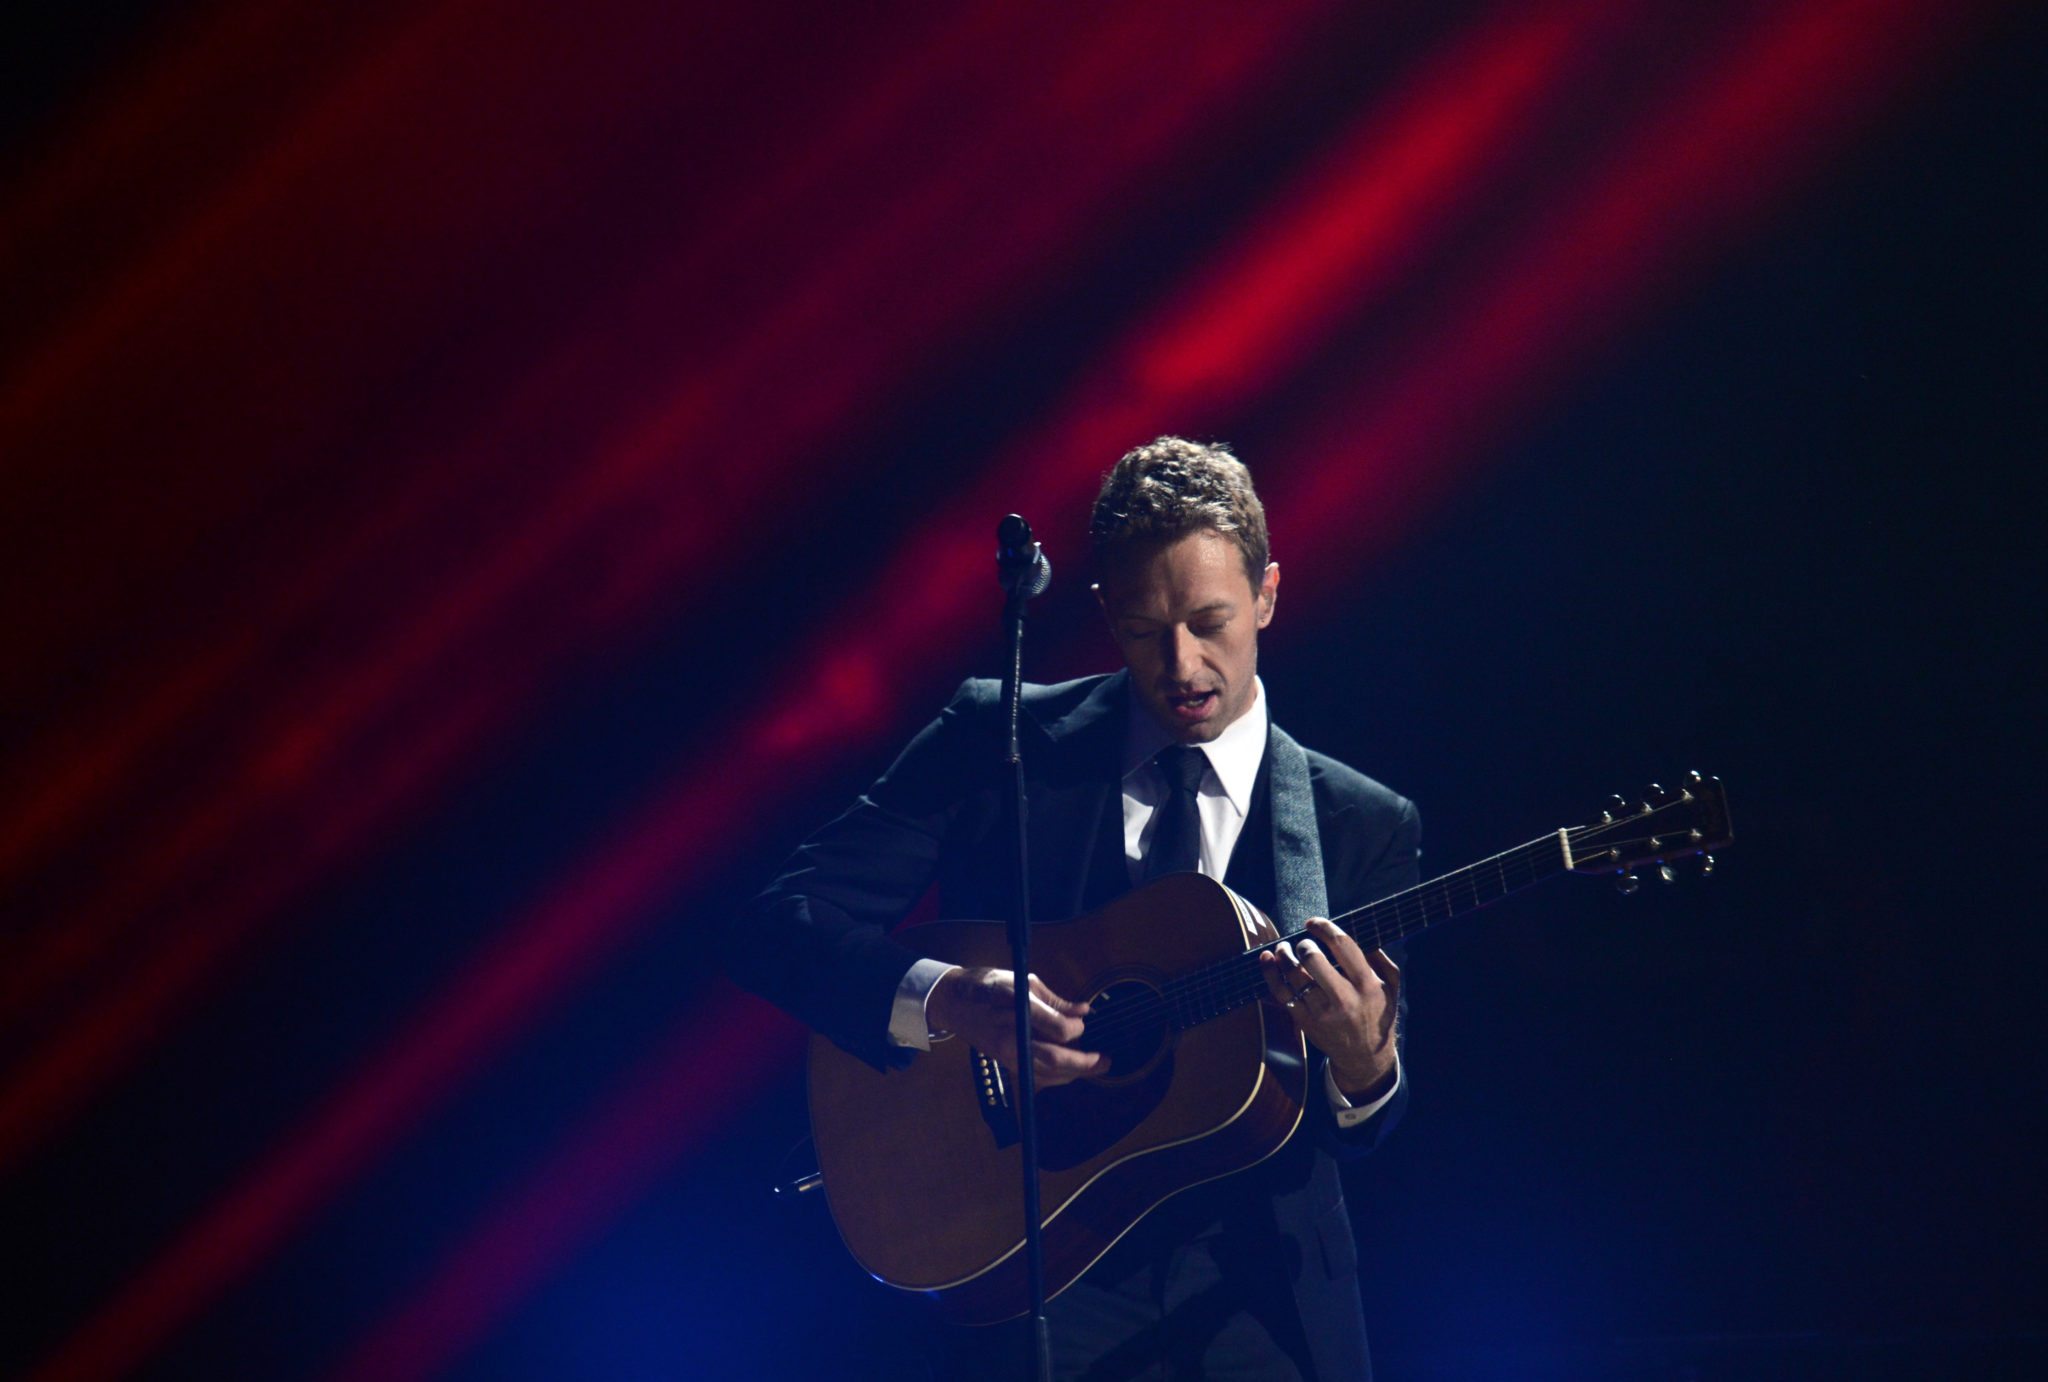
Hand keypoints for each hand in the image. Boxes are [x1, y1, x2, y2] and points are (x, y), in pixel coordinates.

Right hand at [926, 967, 1104, 1088]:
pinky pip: (1035, 1077)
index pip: (1057, 1029)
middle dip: (1085, 1064)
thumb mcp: (1023, 981)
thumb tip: (1084, 1010)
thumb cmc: (988, 985)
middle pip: (1054, 1059)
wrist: (954, 1002)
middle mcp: (1012, 1036)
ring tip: (1094, 1066)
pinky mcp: (1005, 1063)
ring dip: (1074, 1073)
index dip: (1076, 1029)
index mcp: (1017, 1008)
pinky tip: (1070, 1072)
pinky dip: (1056, 1077)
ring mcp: (1006, 1054)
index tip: (1082, 1022)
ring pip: (1046, 1073)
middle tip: (1106, 1061)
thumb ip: (1055, 1000)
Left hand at [1258, 918, 1399, 1098]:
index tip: (1314, 922)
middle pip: (1313, 959)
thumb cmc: (1378, 1013)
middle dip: (1304, 944)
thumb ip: (1380, 958)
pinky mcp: (1305, 1021)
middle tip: (1303, 942)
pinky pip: (1281, 993)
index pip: (1343, 945)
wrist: (1365, 1058)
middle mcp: (1344, 998)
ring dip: (1284, 954)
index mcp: (1367, 985)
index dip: (1324, 928)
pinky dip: (1270, 973)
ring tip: (1283, 948)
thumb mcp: (1391, 987)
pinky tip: (1267, 959)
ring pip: (1294, 974)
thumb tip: (1363, 933)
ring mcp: (1322, 1012)